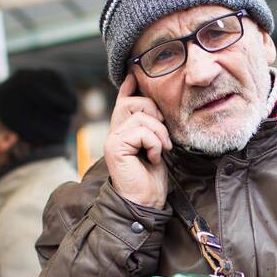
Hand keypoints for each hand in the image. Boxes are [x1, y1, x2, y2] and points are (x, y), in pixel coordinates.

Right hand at [104, 73, 171, 208]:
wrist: (145, 202)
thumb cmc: (152, 178)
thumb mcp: (155, 146)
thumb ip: (151, 128)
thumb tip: (154, 109)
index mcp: (123, 132)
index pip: (123, 102)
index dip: (128, 88)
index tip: (132, 75)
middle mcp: (114, 133)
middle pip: (136, 103)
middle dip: (156, 116)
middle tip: (163, 139)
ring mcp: (112, 139)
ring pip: (142, 116)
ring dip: (159, 134)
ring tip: (160, 152)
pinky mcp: (115, 146)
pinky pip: (141, 131)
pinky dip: (155, 144)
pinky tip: (153, 158)